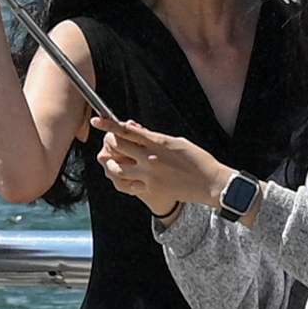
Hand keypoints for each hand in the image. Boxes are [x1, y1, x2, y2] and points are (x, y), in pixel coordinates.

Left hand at [93, 115, 225, 216]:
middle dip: (109, 142)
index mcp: (157, 142)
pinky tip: (128, 178)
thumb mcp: (177, 142)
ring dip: (112, 164)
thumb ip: (154, 137)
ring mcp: (149, 174)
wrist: (211, 183)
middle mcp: (150, 157)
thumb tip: (135, 130)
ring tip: (116, 162)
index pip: (126, 130)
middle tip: (109, 142)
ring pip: (116, 168)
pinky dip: (124, 180)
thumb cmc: (197, 160)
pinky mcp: (151, 189)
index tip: (97, 120)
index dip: (108, 124)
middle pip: (117, 146)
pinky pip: (128, 184)